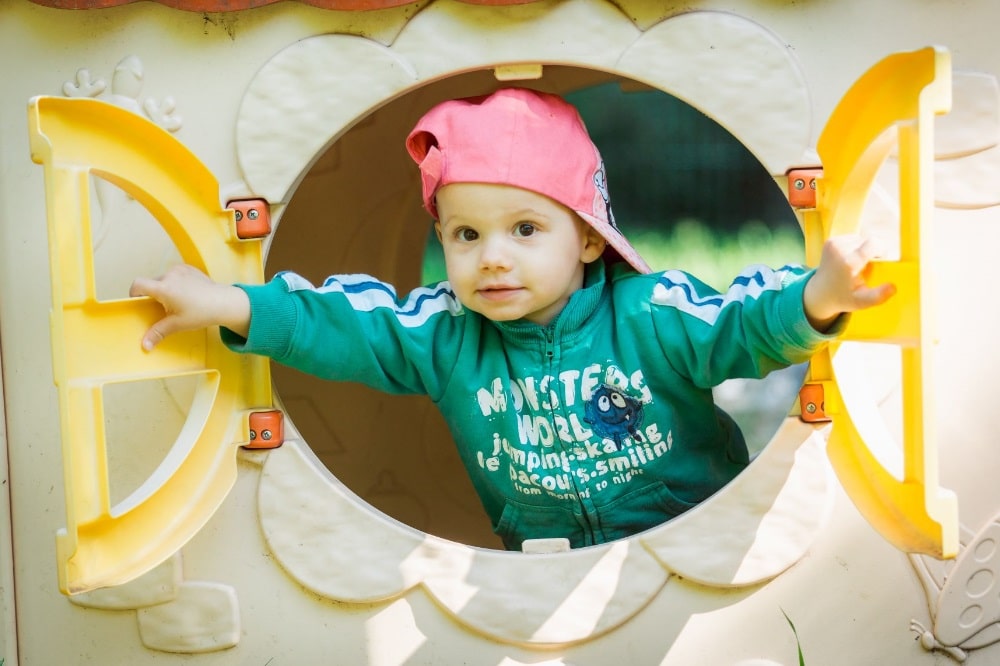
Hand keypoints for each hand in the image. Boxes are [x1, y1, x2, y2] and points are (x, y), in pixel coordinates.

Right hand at [129, 264, 250, 349]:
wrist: (224, 302)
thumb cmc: (201, 313)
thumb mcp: (177, 324)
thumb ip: (158, 332)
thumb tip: (145, 346)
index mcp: (164, 287)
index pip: (138, 284)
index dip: (134, 293)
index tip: (140, 303)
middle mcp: (170, 274)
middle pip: (152, 283)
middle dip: (154, 294)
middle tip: (164, 308)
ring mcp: (181, 269)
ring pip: (164, 278)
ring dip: (165, 288)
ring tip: (178, 301)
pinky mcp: (189, 268)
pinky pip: (176, 274)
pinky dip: (176, 282)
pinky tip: (187, 293)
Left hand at [803, 235, 895, 331]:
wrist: (819, 293)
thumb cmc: (843, 298)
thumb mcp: (861, 302)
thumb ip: (878, 296)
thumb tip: (893, 287)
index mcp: (848, 262)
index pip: (873, 243)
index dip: (881, 250)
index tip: (879, 262)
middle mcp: (839, 249)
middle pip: (868, 240)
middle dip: (872, 252)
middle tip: (866, 268)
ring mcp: (833, 243)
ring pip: (861, 238)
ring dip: (863, 249)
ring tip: (857, 264)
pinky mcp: (830, 241)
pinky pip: (852, 238)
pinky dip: (855, 247)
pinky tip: (849, 260)